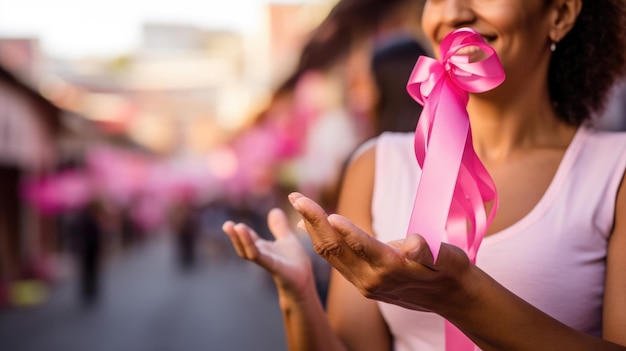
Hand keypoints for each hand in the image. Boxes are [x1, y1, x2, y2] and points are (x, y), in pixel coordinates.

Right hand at [222, 208, 314, 296]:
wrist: (305, 282)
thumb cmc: (295, 263)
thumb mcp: (287, 239)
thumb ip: (279, 226)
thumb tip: (274, 210)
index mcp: (263, 249)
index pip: (248, 238)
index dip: (239, 232)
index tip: (229, 224)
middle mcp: (262, 255)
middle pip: (244, 246)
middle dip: (234, 237)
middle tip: (226, 225)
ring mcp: (267, 262)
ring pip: (250, 252)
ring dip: (242, 241)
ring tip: (236, 227)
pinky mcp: (275, 267)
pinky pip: (262, 258)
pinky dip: (254, 248)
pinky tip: (252, 242)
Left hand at [289, 192, 474, 313]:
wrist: (449, 296)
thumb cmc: (449, 270)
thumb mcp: (447, 259)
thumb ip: (428, 252)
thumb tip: (413, 245)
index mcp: (392, 269)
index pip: (364, 247)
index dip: (347, 231)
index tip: (329, 214)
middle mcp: (372, 278)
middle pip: (336, 248)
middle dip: (314, 220)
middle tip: (296, 197)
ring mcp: (363, 282)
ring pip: (330, 254)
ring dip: (311, 227)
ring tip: (297, 202)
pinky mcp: (360, 282)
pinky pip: (334, 259)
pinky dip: (319, 240)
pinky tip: (306, 225)